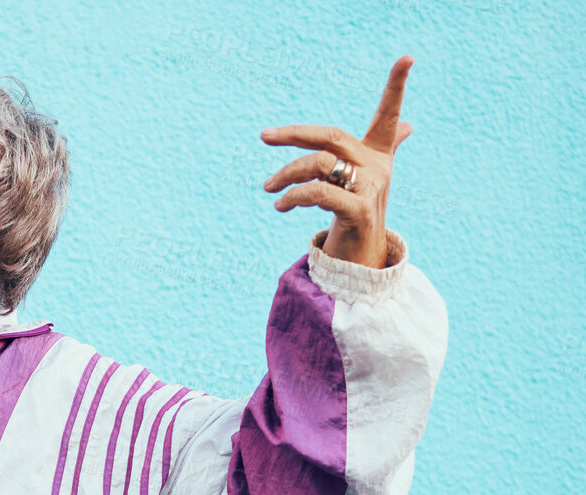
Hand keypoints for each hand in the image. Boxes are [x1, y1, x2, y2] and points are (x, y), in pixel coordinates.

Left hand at [261, 56, 413, 267]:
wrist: (361, 260)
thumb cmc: (358, 214)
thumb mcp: (366, 180)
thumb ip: (383, 151)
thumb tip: (408, 126)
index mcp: (377, 154)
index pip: (388, 115)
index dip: (398, 86)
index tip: (407, 57)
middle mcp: (377, 167)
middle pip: (331, 136)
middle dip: (294, 133)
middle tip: (264, 136)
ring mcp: (371, 189)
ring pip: (318, 164)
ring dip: (287, 174)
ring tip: (269, 187)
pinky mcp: (359, 212)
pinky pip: (319, 193)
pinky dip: (294, 196)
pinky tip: (281, 206)